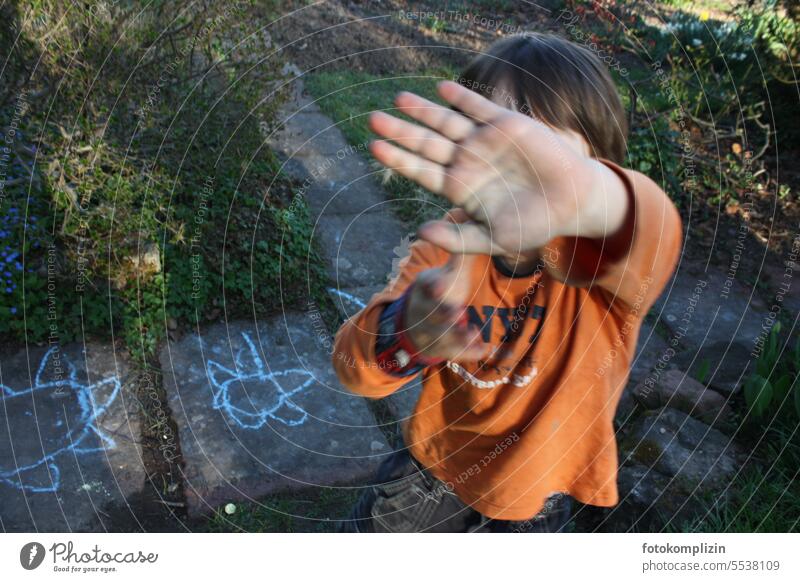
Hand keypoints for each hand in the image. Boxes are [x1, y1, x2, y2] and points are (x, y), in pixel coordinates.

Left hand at [368, 80, 627, 255]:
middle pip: (426, 143)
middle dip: (400, 132)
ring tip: (399, 99)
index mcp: (459, 187)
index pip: (421, 170)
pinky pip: (478, 107)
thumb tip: (422, 232)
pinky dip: (461, 98)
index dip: (398, 159)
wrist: (571, 203)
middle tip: (372, 118)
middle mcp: (466, 161)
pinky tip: (441, 90)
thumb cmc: (532, 224)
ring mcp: (484, 141)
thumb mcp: (493, 239)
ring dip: (423, 111)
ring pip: (446, 122)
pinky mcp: (506, 124)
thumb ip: (458, 237)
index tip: (374, 147)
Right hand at [403, 251, 487, 361]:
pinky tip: (484, 350)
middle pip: (432, 313)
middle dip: (443, 313)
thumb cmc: (437, 292)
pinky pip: (453, 353)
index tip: (440, 285)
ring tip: (472, 332)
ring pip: (441, 336)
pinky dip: (468, 352)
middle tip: (456, 312)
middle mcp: (425, 310)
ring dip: (456, 335)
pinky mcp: (441, 348)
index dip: (434, 286)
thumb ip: (459, 259)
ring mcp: (431, 331)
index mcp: (425, 288)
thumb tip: (474, 227)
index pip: (427, 286)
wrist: (414, 323)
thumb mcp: (443, 274)